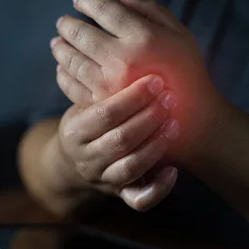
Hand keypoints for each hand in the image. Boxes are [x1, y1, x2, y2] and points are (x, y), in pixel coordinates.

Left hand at [52, 0, 225, 161]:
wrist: (192, 119)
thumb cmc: (188, 71)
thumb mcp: (180, 33)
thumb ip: (150, 10)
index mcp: (143, 37)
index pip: (104, 10)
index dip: (88, 1)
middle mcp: (122, 59)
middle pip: (81, 34)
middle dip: (67, 25)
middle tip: (62, 21)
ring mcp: (109, 85)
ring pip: (72, 61)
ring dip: (60, 49)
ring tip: (57, 42)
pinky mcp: (101, 105)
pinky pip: (72, 86)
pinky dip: (63, 74)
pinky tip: (62, 68)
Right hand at [55, 75, 178, 211]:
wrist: (77, 160)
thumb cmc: (89, 121)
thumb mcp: (84, 103)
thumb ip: (99, 87)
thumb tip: (117, 47)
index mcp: (74, 132)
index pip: (104, 114)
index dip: (131, 97)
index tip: (156, 80)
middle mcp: (86, 159)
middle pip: (120, 140)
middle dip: (148, 117)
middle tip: (171, 98)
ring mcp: (103, 180)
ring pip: (131, 168)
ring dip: (156, 145)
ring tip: (175, 124)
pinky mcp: (121, 195)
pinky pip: (140, 201)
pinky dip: (159, 188)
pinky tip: (173, 170)